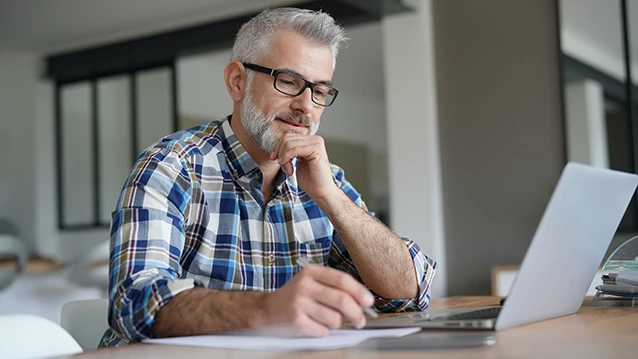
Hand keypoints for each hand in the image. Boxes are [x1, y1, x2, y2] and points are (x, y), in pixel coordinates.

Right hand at [260, 265, 374, 336]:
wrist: (265, 310)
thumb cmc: (294, 297)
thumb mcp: (311, 282)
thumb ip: (334, 287)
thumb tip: (363, 300)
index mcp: (311, 272)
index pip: (343, 280)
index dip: (360, 292)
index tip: (369, 302)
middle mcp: (304, 285)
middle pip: (342, 300)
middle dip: (357, 313)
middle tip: (361, 320)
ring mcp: (299, 303)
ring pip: (334, 319)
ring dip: (336, 324)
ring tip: (326, 321)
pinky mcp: (296, 321)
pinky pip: (322, 331)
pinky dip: (323, 331)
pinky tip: (314, 325)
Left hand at [270, 133, 337, 200]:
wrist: (320, 191)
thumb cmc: (310, 180)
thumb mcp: (296, 161)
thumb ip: (290, 151)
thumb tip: (277, 147)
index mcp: (310, 141)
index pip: (288, 137)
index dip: (278, 147)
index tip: (274, 158)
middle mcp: (315, 139)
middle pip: (287, 138)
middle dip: (280, 153)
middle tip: (282, 166)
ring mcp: (316, 143)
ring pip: (289, 144)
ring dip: (283, 158)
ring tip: (287, 170)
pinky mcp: (316, 150)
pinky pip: (294, 149)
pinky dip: (287, 158)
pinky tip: (289, 169)